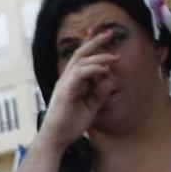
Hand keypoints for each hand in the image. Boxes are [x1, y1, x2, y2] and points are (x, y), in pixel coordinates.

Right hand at [37, 29, 119, 152]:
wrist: (56, 139)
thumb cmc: (70, 125)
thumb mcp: (90, 108)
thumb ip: (99, 95)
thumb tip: (110, 82)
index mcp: (70, 81)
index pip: (80, 58)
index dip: (90, 44)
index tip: (101, 35)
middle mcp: (66, 79)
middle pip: (80, 53)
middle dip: (95, 41)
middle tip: (110, 32)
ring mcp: (64, 84)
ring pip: (81, 60)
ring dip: (99, 56)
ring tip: (114, 57)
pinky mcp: (66, 91)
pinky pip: (80, 74)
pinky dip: (93, 69)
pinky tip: (104, 69)